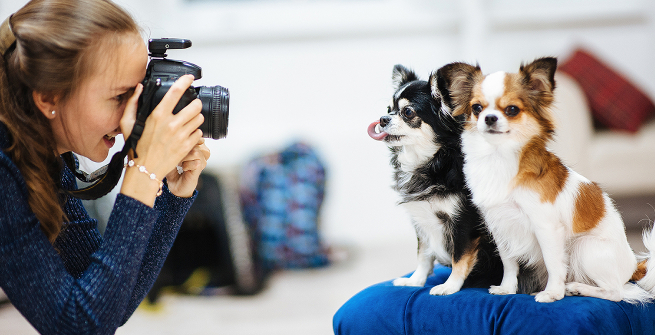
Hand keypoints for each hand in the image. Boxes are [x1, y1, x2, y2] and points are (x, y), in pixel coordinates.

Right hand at [119, 75, 204, 205]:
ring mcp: (181, 136)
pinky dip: (195, 132)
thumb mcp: (127, 123)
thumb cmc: (136, 147)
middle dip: (194, 104)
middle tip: (191, 106)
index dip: (185, 82)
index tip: (190, 78)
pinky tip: (187, 134)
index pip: (176, 92)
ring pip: (199, 119)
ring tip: (189, 120)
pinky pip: (199, 133)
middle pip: (195, 106)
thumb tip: (140, 87)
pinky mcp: (187, 146)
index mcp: (157, 116)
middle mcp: (171, 125)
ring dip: (196, 117)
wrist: (145, 170)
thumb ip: (133, 103)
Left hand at [166, 138, 210, 197]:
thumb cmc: (173, 168)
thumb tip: (176, 135)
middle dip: (184, 149)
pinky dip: (186, 165)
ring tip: (180, 162)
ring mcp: (202, 160)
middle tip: (177, 156)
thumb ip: (177, 143)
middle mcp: (201, 151)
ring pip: (196, 152)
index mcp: (195, 144)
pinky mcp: (200, 168)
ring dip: (185, 157)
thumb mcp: (172, 153)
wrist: (175, 184)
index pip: (195, 134)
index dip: (187, 139)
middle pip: (196, 142)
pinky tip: (183, 168)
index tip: (177, 146)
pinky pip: (196, 162)